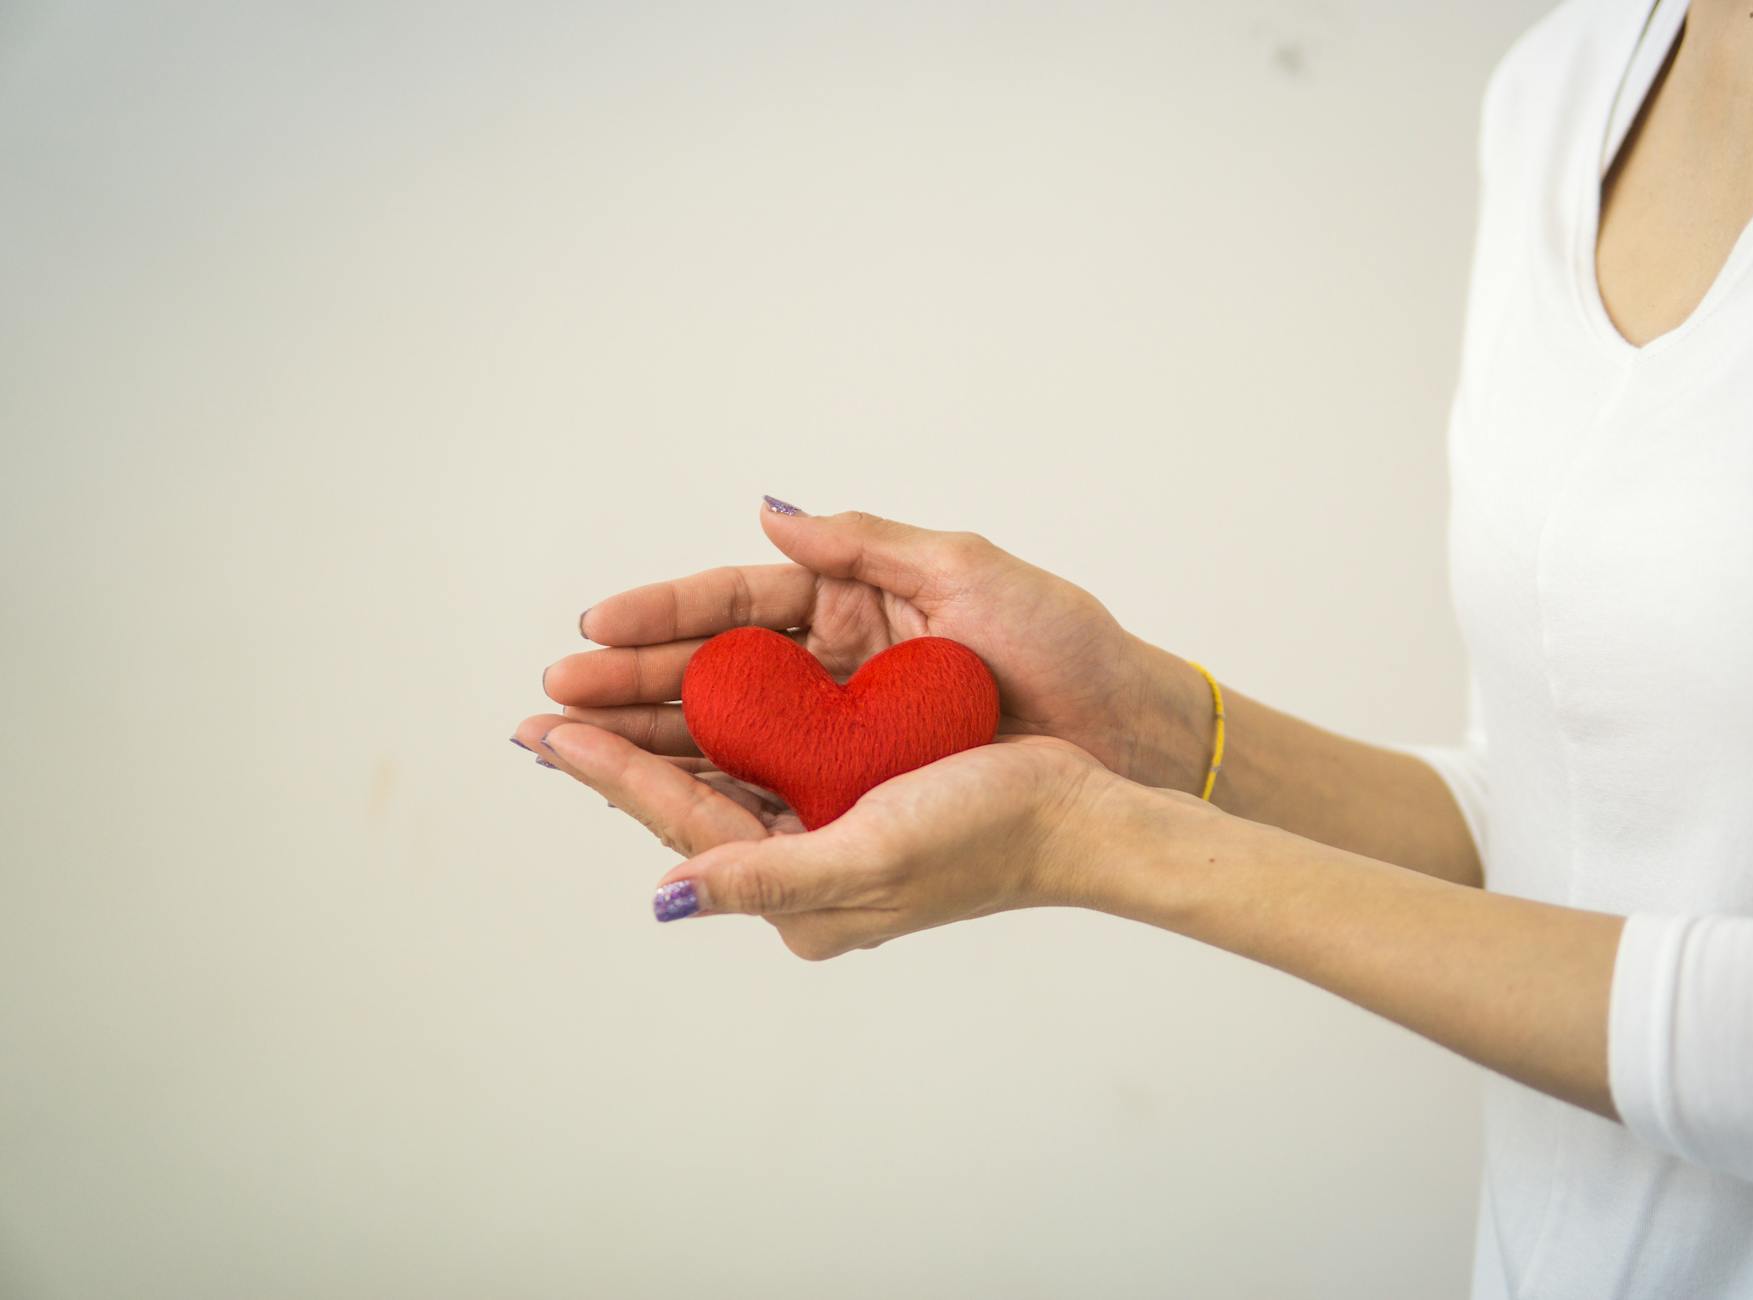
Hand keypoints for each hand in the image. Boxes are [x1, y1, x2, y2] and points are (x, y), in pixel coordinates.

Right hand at [524, 500, 1210, 795]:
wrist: (1128, 732)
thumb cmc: (1065, 644)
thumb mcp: (972, 571)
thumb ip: (867, 542)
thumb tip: (771, 509)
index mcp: (857, 597)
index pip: (737, 599)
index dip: (663, 612)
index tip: (594, 627)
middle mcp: (839, 662)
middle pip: (714, 669)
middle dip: (631, 682)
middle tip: (555, 697)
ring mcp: (847, 725)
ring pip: (729, 730)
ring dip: (652, 738)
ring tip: (575, 747)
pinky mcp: (865, 781)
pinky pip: (773, 781)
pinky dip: (713, 786)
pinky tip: (656, 795)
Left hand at [534, 723, 1123, 958]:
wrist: (1077, 811)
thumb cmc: (985, 836)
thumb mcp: (867, 859)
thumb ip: (765, 878)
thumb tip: (668, 897)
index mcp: (799, 895)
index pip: (685, 826)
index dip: (614, 777)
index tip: (550, 734)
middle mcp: (804, 864)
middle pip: (690, 802)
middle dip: (616, 759)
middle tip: (540, 721)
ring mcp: (831, 825)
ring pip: (720, 775)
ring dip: (654, 739)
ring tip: (588, 711)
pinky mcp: (858, 789)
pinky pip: (769, 755)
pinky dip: (718, 728)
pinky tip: (686, 704)